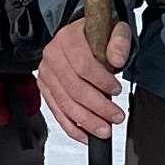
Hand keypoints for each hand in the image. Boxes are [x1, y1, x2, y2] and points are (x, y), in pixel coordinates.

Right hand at [39, 9, 131, 141]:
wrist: (81, 36)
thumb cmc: (97, 35)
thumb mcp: (114, 29)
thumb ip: (119, 41)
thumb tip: (117, 59)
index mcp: (67, 38)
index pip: (83, 65)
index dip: (101, 81)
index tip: (117, 90)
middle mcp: (52, 55)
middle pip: (74, 88)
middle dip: (98, 107)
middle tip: (116, 117)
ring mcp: (46, 73)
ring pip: (65, 103)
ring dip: (86, 121)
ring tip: (105, 130)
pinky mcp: (45, 88)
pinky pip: (57, 112)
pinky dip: (72, 127)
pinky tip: (86, 135)